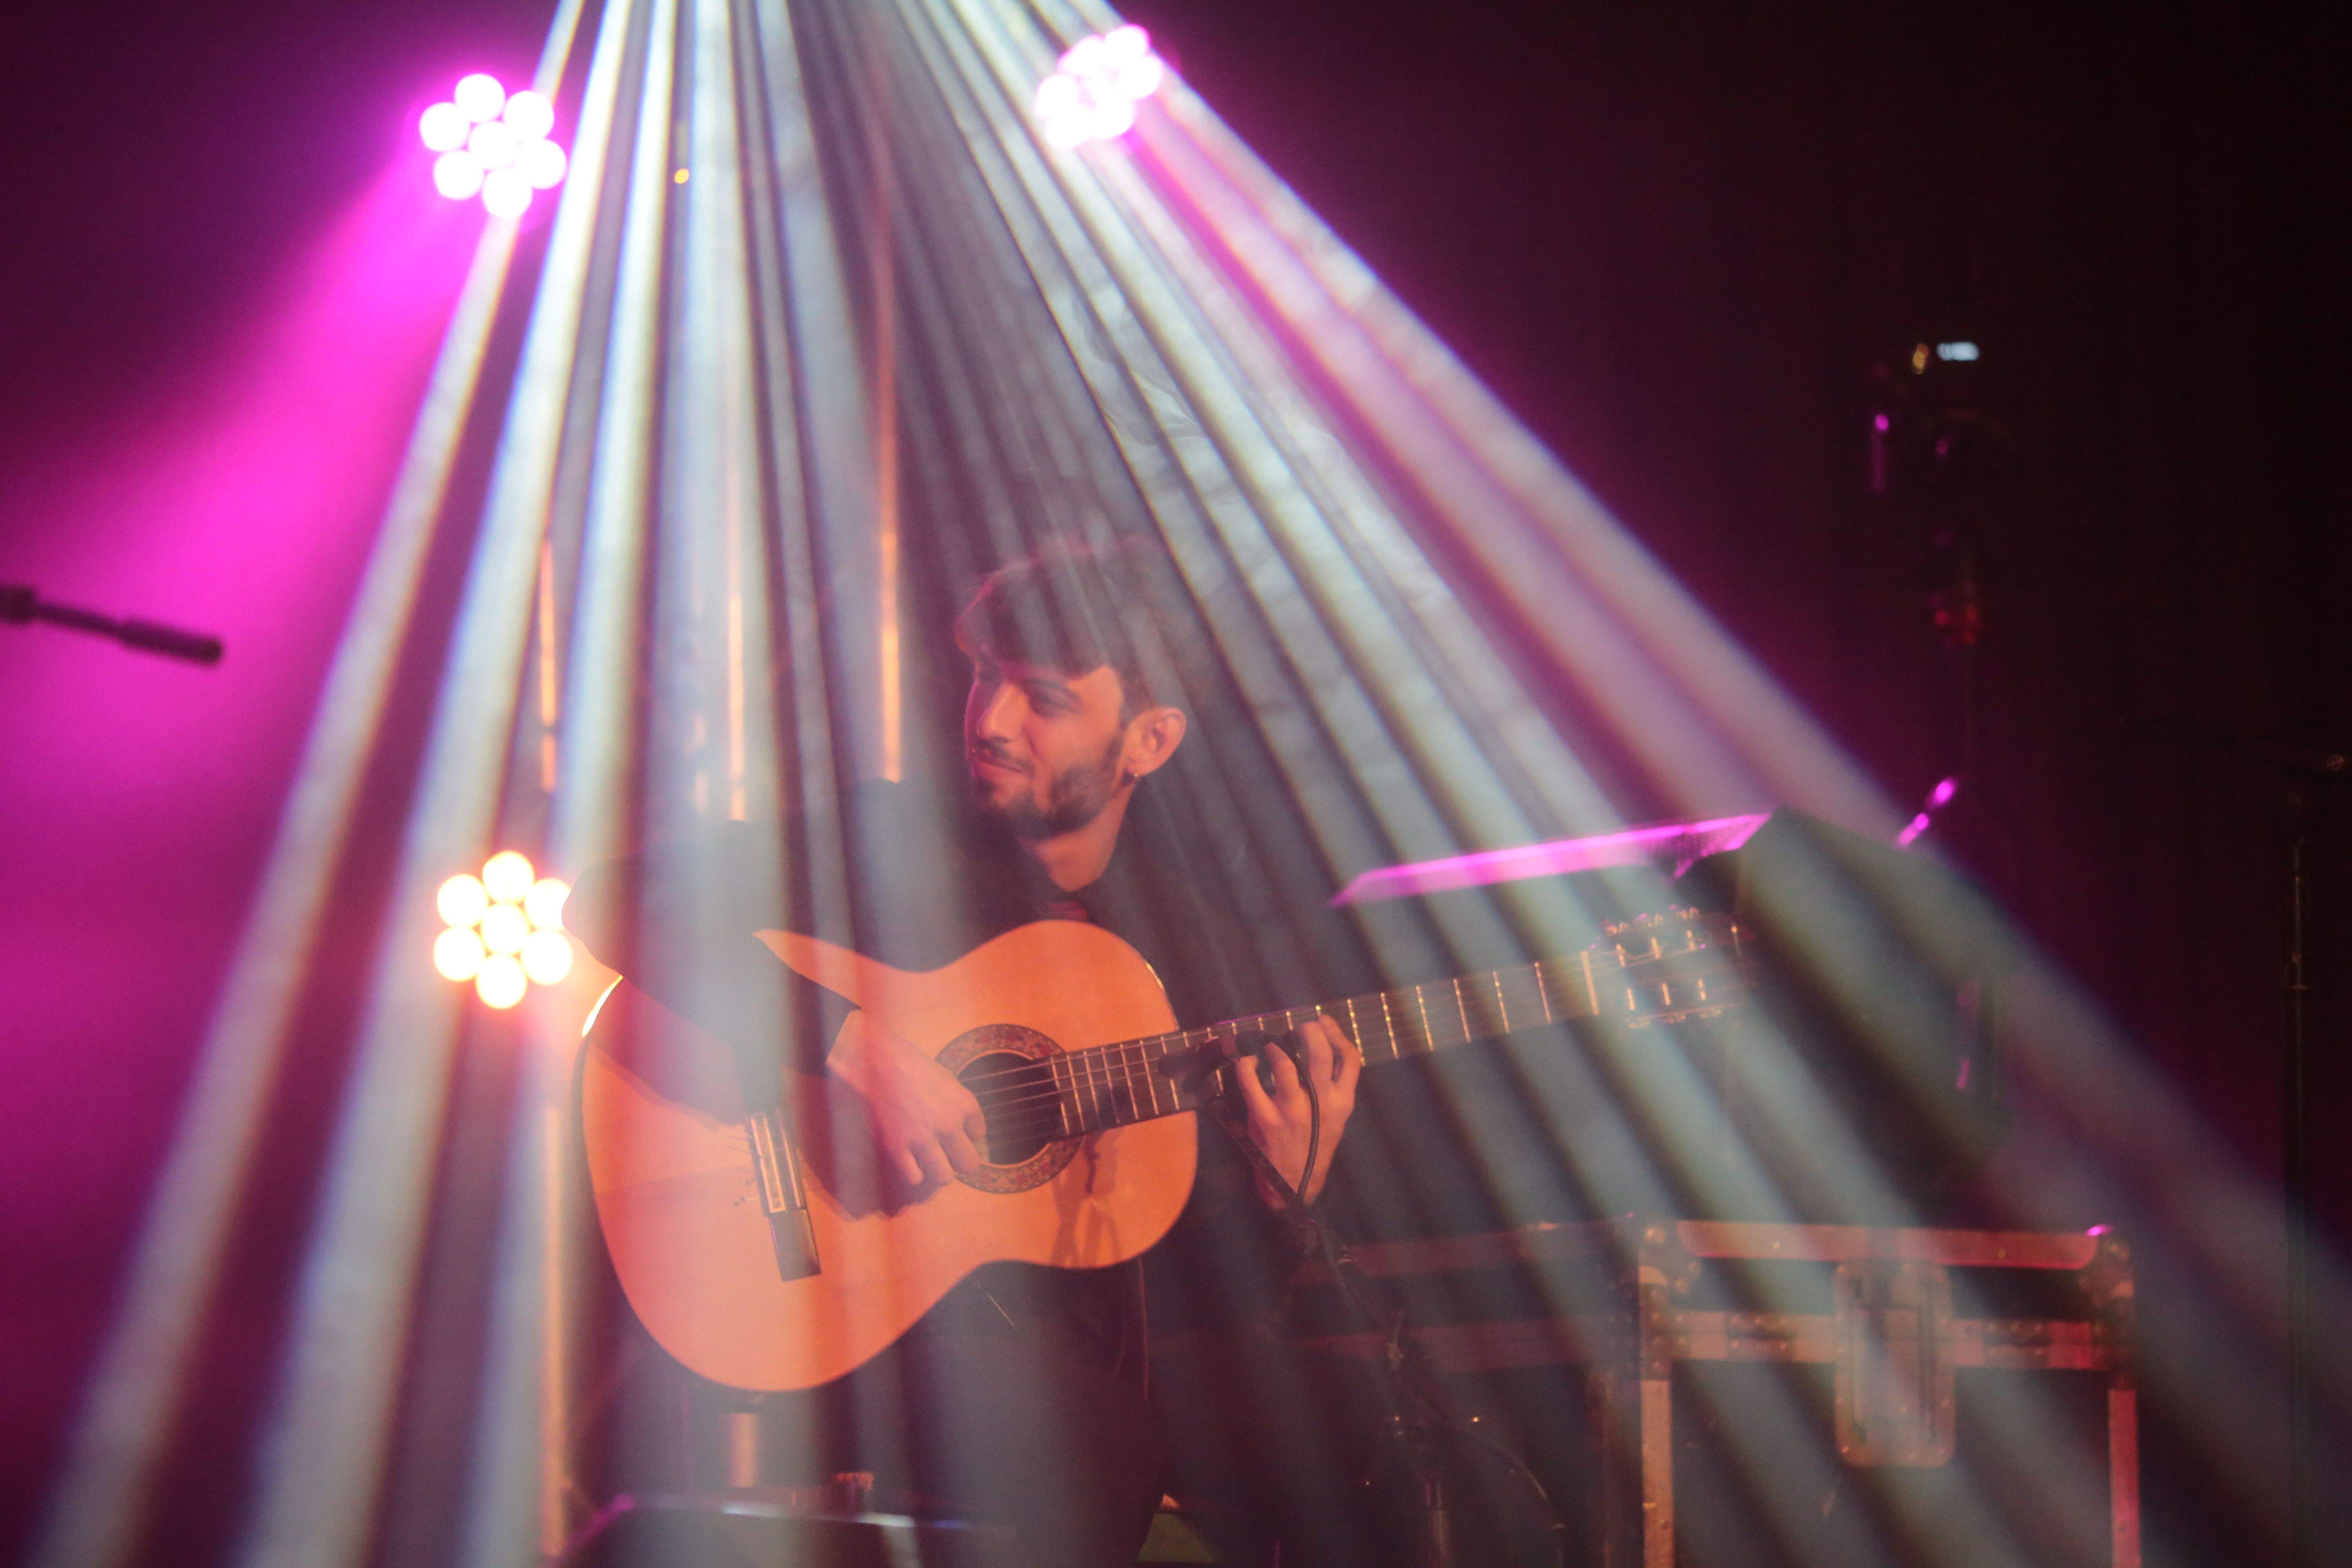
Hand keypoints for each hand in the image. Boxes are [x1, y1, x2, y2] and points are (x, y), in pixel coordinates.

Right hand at [825, 1011, 986, 1188]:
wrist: (877, 1061)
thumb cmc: (911, 1063)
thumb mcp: (945, 1078)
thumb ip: (957, 1103)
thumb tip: (962, 1123)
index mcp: (964, 1104)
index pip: (979, 1132)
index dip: (970, 1134)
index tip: (961, 1131)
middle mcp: (949, 1125)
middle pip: (969, 1163)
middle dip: (962, 1162)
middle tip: (952, 1157)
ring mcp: (923, 1139)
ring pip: (944, 1176)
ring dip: (939, 1171)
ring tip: (932, 1163)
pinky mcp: (898, 1148)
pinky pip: (915, 1177)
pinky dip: (914, 1173)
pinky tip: (911, 1163)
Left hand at [1233, 1016, 1360, 1206]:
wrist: (1294, 1183)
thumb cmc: (1315, 1144)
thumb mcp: (1336, 1118)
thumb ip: (1335, 1087)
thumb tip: (1323, 1047)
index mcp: (1342, 1102)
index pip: (1350, 1059)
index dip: (1337, 1033)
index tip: (1323, 1020)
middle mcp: (1321, 1105)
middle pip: (1320, 1054)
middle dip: (1309, 1031)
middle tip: (1298, 1026)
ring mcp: (1292, 1112)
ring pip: (1285, 1064)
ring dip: (1275, 1046)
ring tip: (1271, 1044)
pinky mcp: (1265, 1119)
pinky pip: (1251, 1081)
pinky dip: (1246, 1065)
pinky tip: (1247, 1062)